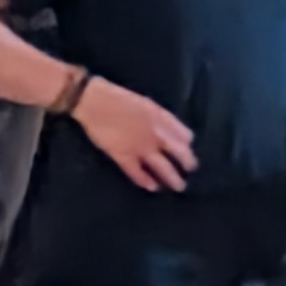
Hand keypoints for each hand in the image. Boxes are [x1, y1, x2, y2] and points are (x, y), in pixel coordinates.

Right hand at [72, 79, 196, 192]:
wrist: (94, 102)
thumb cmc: (118, 98)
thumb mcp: (146, 103)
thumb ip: (159, 118)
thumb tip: (169, 131)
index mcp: (161, 118)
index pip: (184, 135)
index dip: (187, 144)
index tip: (187, 148)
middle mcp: (155, 134)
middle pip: (180, 153)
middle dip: (188, 163)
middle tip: (191, 170)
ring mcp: (140, 147)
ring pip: (163, 168)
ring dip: (173, 179)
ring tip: (179, 186)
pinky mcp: (123, 157)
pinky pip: (138, 173)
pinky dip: (145, 181)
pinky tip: (152, 187)